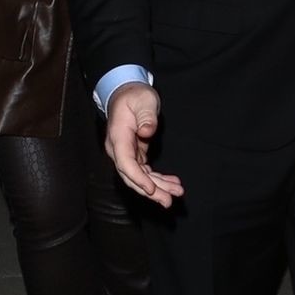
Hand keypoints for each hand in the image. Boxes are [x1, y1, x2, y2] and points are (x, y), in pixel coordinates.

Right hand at [104, 83, 183, 204]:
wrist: (127, 94)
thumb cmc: (135, 96)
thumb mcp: (143, 100)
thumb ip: (146, 116)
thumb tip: (146, 132)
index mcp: (118, 137)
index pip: (124, 163)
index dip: (137, 178)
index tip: (151, 189)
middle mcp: (118, 149)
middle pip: (131, 176)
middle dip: (150, 190)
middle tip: (168, 201)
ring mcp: (125, 153)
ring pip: (139, 177)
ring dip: (157, 187)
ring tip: (176, 193)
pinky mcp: (134, 155)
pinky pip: (145, 172)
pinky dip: (158, 179)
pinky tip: (173, 184)